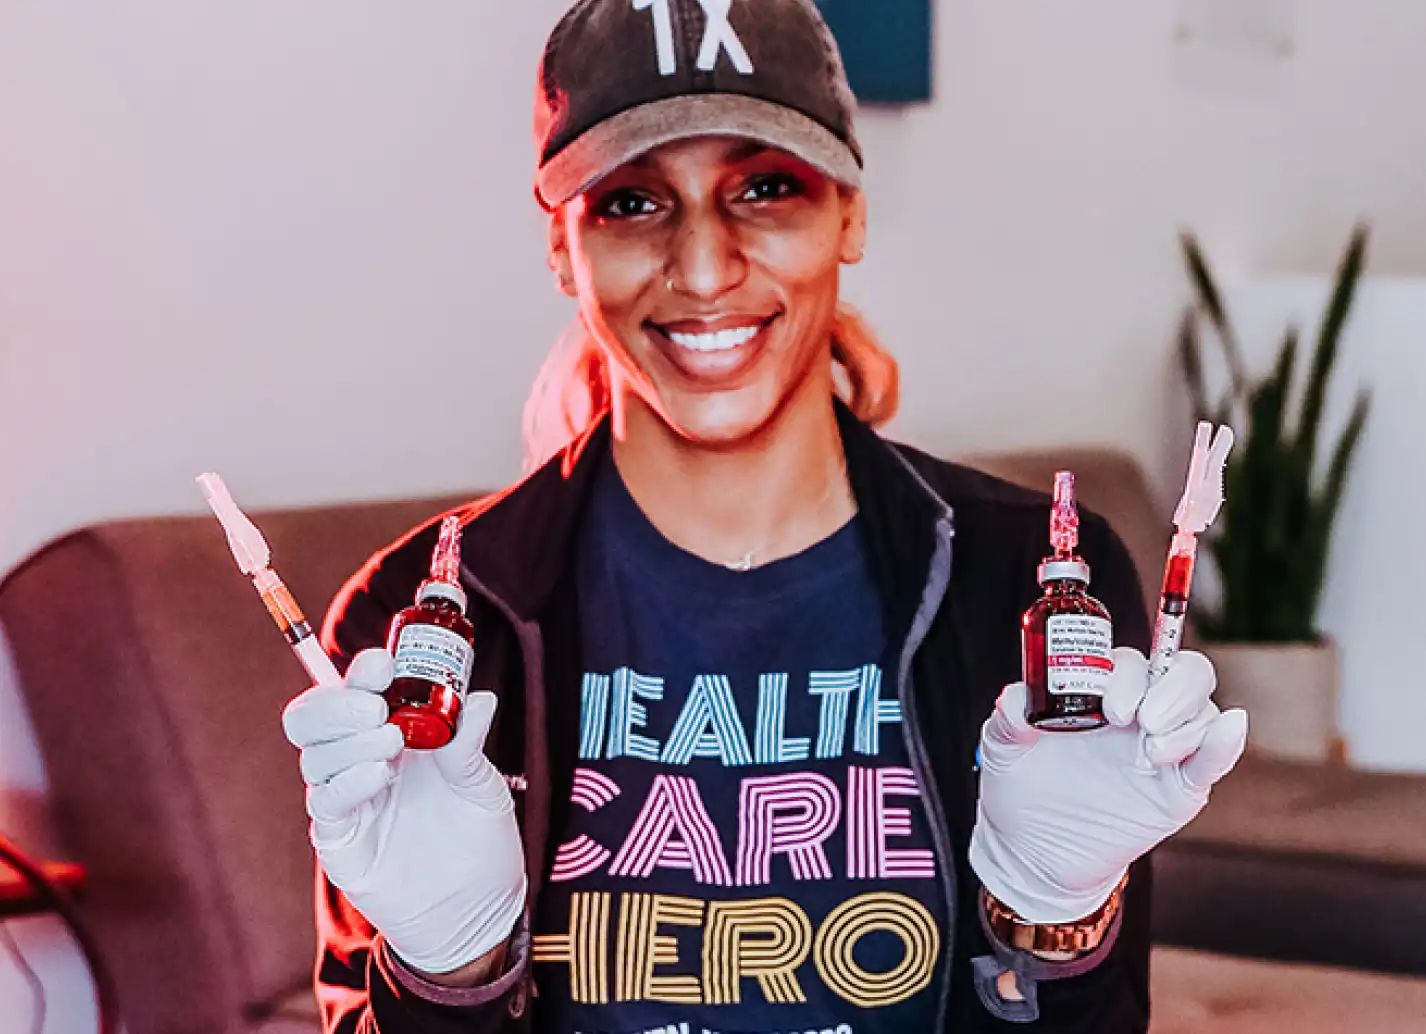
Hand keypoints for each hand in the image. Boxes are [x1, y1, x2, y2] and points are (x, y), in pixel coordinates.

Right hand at [282, 648, 525, 974]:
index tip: (382, 663)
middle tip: (377, 706)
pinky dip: (347, 782)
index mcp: (391, 733)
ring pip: (314, 756)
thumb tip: (480, 698)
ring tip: (392, 745)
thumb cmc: (477, 836)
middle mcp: (359, 760)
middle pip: (312, 718)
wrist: (477, 906)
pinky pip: (326, 802)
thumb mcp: (481, 783)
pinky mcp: (340, 839)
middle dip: (336, 703)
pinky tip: (379, 777)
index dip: (359, 672)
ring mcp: (347, 798)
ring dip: (348, 742)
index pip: (354, 691)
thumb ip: (469, 744)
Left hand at [969, 648, 1246, 923]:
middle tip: (1137, 720)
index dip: (1128, 674)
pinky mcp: (1179, 789)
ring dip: (1187, 723)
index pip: (1134, 661)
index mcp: (1101, 692)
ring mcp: (1164, 750)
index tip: (1108, 707)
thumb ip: (1009, 717)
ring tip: (1152, 752)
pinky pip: (1215, 759)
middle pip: (1184, 673)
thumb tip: (1018, 696)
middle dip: (1170, 689)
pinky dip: (1226, 741)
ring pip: (1204, 712)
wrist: (1033, 852)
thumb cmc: (1020, 787)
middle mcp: (1141, 712)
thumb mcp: (1004, 748)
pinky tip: (1229, 728)